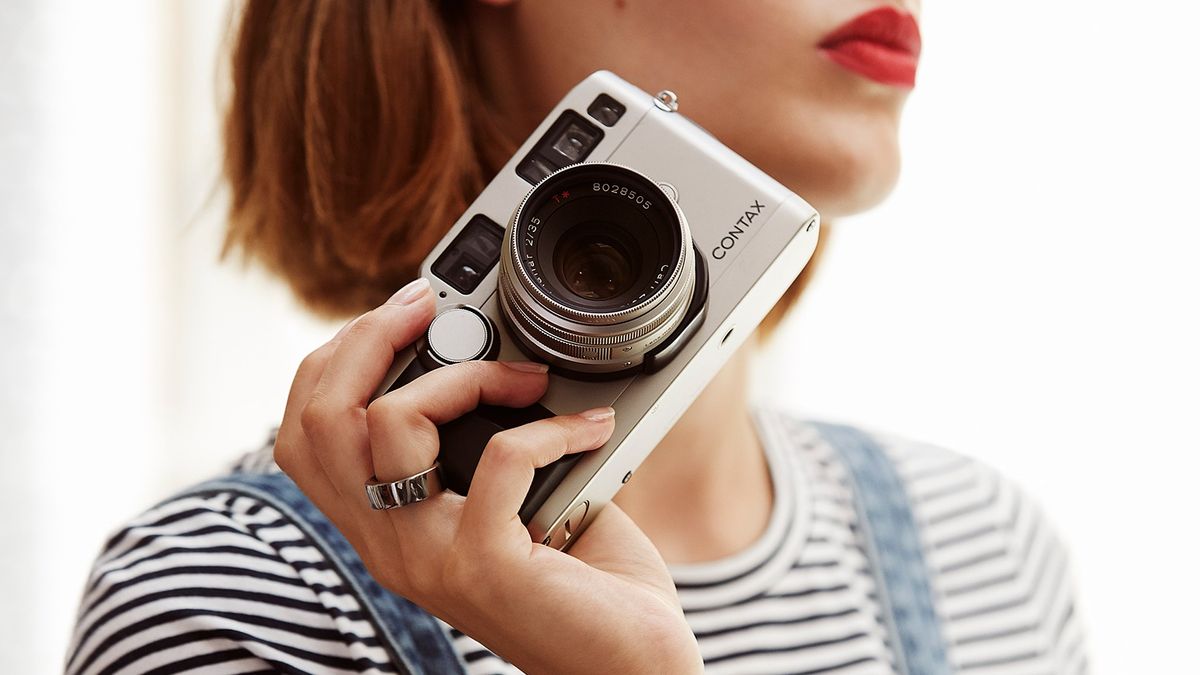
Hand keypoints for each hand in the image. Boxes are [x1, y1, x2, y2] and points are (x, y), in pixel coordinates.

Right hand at [274, 279, 702, 674]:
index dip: (337, 357)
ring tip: (530, 379)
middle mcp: (388, 546)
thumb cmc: (585, 583)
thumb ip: (489, 439)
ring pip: (389, 423)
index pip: (303, 434)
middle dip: (370, 338)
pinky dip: (553, 425)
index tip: (405, 312)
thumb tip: (506, 357)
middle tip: (430, 306)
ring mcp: (427, 559)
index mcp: (385, 527)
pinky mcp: (482, 565)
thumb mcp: (517, 498)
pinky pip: (501, 456)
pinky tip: (592, 427)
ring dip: (466, 374)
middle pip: (318, 419)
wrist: (631, 667)